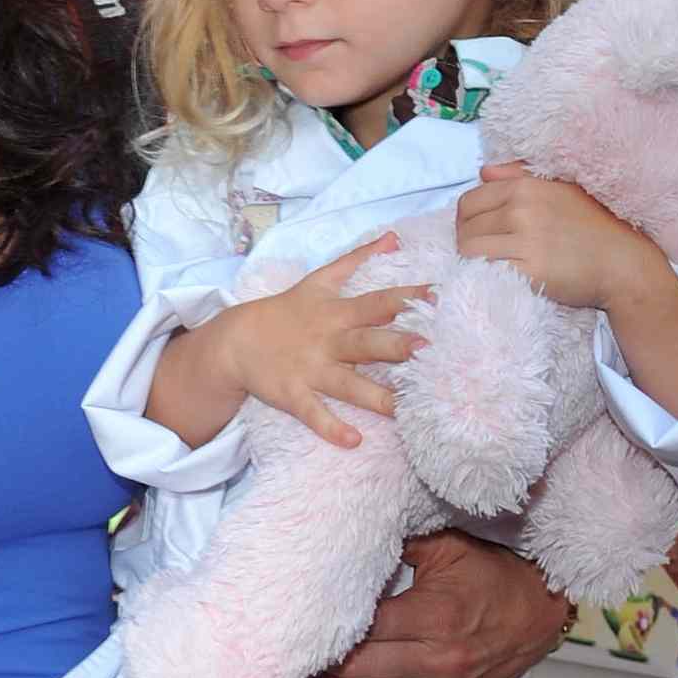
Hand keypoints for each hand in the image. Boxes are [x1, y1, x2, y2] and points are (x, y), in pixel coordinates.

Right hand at [212, 233, 429, 448]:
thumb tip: (394, 236)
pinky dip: (331, 427)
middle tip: (427, 347)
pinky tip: (354, 440)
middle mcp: (327, 340)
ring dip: (374, 396)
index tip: (440, 296)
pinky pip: (314, 413)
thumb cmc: (287, 310)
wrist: (237, 340)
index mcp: (336, 312)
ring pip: (346, 384)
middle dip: (395, 345)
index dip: (408, 298)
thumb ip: (357, 259)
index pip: (378, 302)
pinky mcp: (292, 394)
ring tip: (403, 409)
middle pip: (365, 342)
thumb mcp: (320, 280)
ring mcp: (309, 369)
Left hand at [314, 530, 568, 677]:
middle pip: (359, 668)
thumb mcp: (445, 546)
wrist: (540, 609)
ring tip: (311, 675)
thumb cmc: (490, 574)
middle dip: (322, 659)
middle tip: (295, 647)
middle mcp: (437, 663)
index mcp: (432, 617)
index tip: (302, 618)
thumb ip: (397, 543)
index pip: (361, 629)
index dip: (327, 625)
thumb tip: (350, 540)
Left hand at [456, 162, 658, 311]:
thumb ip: (520, 175)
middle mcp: (522, 209)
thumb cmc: (595, 226)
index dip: (467, 221)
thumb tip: (484, 172)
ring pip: (469, 251)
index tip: (480, 233)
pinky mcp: (532, 271)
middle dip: (469, 241)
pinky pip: (487, 272)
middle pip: (465, 227)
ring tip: (491, 266)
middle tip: (487, 253)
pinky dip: (486, 275)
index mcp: (525, 187)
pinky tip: (502, 277)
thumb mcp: (561, 187)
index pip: (468, 202)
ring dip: (473, 260)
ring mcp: (526, 241)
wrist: (625, 264)